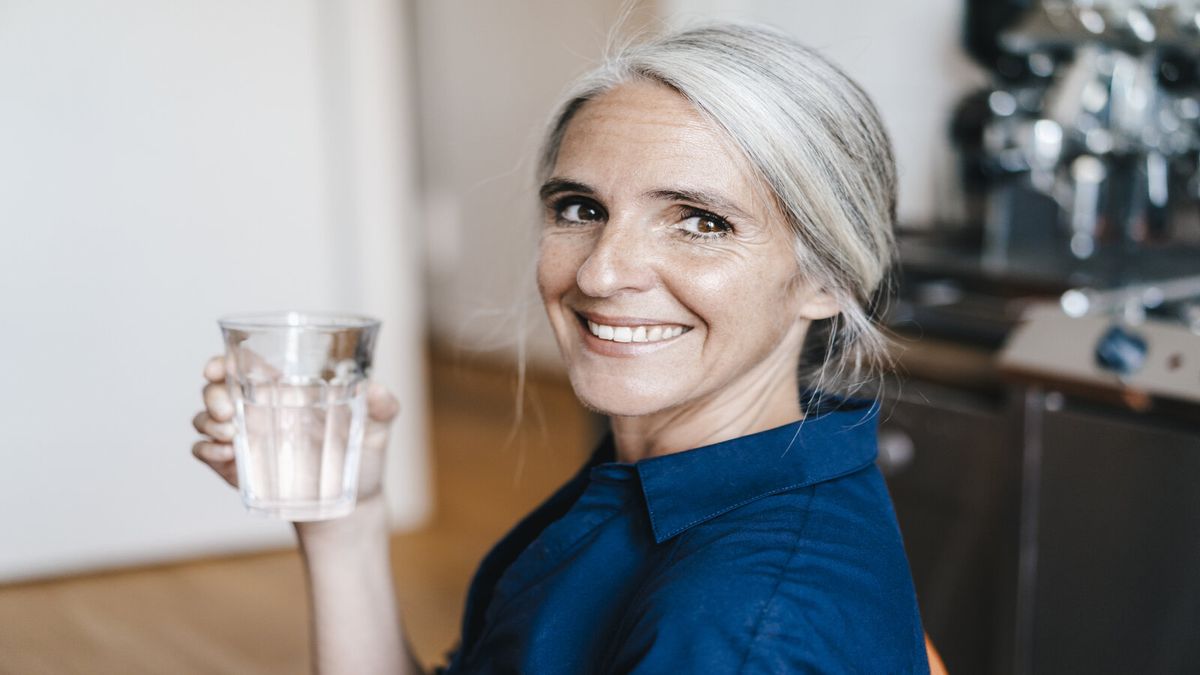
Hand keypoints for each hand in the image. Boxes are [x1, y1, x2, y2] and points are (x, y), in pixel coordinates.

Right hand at [191, 354, 400, 502]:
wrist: (352, 507)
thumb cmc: (361, 459)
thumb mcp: (376, 429)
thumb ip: (383, 406)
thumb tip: (376, 388)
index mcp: (287, 392)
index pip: (244, 365)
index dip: (224, 361)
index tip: (217, 368)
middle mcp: (261, 412)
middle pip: (217, 389)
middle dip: (212, 394)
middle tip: (228, 412)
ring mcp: (247, 441)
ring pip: (205, 419)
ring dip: (207, 422)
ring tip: (231, 435)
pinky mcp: (239, 470)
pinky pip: (205, 453)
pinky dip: (206, 450)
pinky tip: (226, 455)